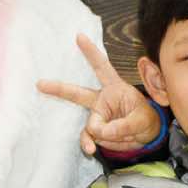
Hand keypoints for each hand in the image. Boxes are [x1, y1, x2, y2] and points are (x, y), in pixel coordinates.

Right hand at [37, 33, 162, 155]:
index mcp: (114, 88)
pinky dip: (88, 143)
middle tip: (40, 84)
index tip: (79, 37)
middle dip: (58, 88)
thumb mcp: (142, 120)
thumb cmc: (146, 120)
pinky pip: (87, 136)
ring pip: (89, 124)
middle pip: (77, 93)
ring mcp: (97, 115)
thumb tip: (100, 131)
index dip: (91, 52)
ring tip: (118, 136)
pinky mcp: (96, 130)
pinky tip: (91, 150)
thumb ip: (123, 125)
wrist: (148, 135)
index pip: (102, 67)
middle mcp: (102, 100)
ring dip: (97, 134)